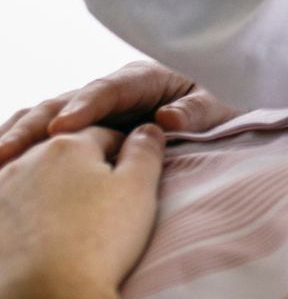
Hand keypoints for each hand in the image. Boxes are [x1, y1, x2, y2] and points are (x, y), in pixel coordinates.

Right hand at [0, 60, 238, 170]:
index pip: (109, 89)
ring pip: (47, 117)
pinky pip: (47, 134)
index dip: (85, 106)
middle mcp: (111, 90)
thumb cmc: (219, 100)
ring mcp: (92, 108)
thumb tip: (167, 120)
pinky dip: (23, 144)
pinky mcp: (82, 127)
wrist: (216, 103)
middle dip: (35, 127)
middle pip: (65, 103)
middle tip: (7, 153)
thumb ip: (196, 111)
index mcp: (144, 78)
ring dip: (19, 137)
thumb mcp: (219, 104)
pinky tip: (3, 166)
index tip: (63, 127)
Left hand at [0, 124, 165, 298]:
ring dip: (49, 190)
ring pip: (33, 179)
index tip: (130, 180)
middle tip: (100, 203)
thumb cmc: (98, 241)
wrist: (48, 296)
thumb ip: (146, 150)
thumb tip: (148, 130)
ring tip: (68, 222)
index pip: (103, 135)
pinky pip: (10, 205)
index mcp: (68, 144)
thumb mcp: (139, 188)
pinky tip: (38, 235)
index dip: (122, 154)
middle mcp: (26, 160)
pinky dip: (24, 213)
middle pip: (64, 154)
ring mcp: (0, 191)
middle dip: (82, 170)